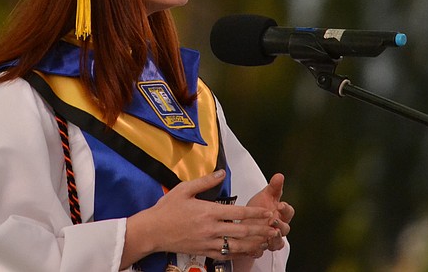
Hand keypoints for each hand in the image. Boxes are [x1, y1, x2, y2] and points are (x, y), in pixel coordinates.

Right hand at [121, 170, 276, 267]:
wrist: (152, 231)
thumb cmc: (166, 209)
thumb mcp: (184, 189)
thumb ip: (206, 181)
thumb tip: (221, 173)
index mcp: (208, 211)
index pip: (238, 212)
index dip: (255, 213)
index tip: (267, 212)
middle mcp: (210, 228)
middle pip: (242, 231)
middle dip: (261, 229)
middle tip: (275, 228)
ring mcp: (207, 242)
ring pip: (236, 245)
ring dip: (254, 243)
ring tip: (267, 241)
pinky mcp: (203, 251)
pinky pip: (225, 254)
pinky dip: (239, 253)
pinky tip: (248, 251)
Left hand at [245, 173, 294, 251]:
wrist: (245, 221)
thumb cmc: (259, 208)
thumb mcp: (265, 196)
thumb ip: (273, 187)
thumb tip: (279, 175)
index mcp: (281, 214)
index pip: (289, 212)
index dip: (286, 209)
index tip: (280, 205)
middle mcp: (278, 228)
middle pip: (285, 230)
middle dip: (280, 226)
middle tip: (273, 221)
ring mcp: (270, 238)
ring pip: (276, 243)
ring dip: (273, 240)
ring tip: (267, 236)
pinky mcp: (259, 247)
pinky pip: (261, 252)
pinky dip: (258, 250)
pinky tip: (254, 247)